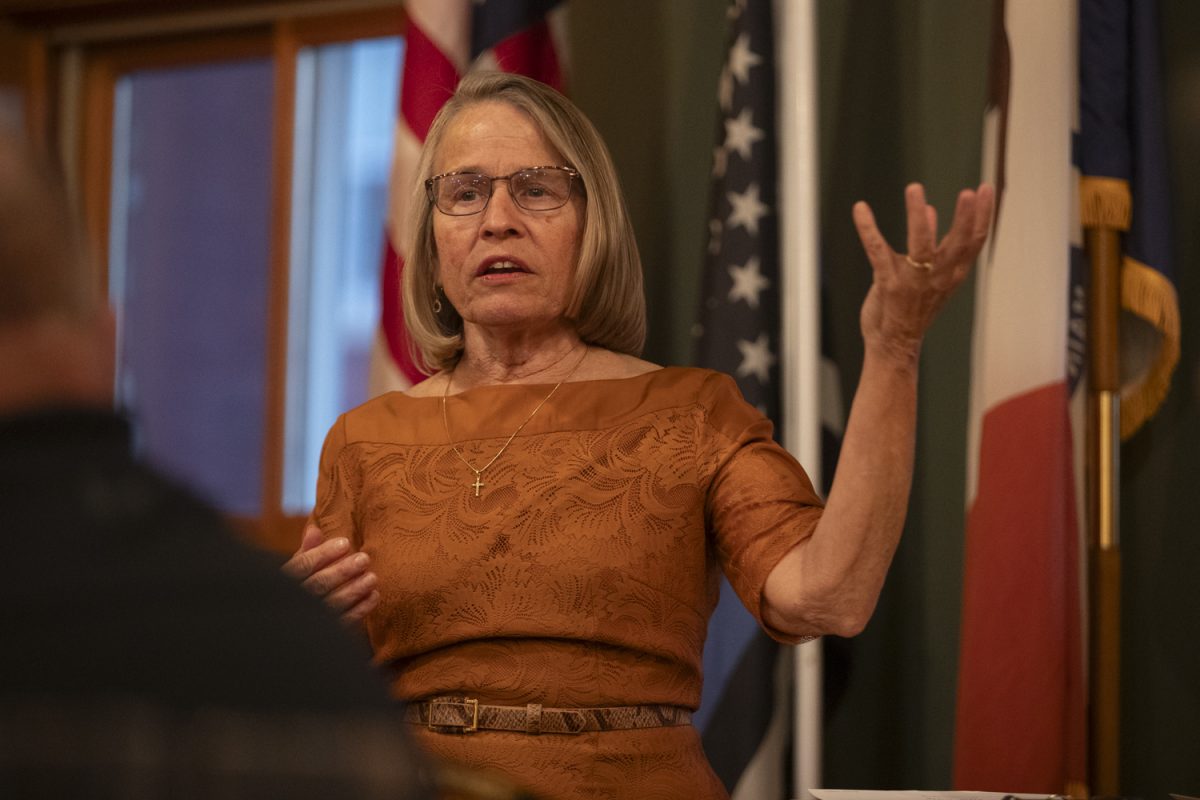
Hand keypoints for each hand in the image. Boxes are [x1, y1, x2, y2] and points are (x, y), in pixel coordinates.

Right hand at [281, 524, 379, 624]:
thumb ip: (306, 551)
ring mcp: (307, 620)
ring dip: (354, 590)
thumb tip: (315, 530)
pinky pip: (342, 623)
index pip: (302, 566)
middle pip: (318, 585)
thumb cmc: (296, 591)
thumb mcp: (296, 571)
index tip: (346, 542)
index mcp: (284, 581)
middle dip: (342, 571)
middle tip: (365, 558)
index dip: (323, 554)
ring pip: (331, 605)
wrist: (288, 633)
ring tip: (372, 578)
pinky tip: (374, 596)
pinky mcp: (322, 636)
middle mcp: (293, 602)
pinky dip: (360, 610)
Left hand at [852, 182, 993, 361]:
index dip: (982, 214)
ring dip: (917, 216)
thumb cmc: (911, 308)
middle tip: (968, 191)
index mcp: (952, 274)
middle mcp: (938, 278)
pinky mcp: (888, 285)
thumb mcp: (928, 275)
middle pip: (957, 244)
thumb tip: (932, 211)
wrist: (894, 345)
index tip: (985, 188)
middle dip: (964, 216)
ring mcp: (913, 282)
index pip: (975, 241)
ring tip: (915, 189)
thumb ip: (931, 244)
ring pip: (920, 245)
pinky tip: (859, 209)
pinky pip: (877, 252)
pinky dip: (868, 229)